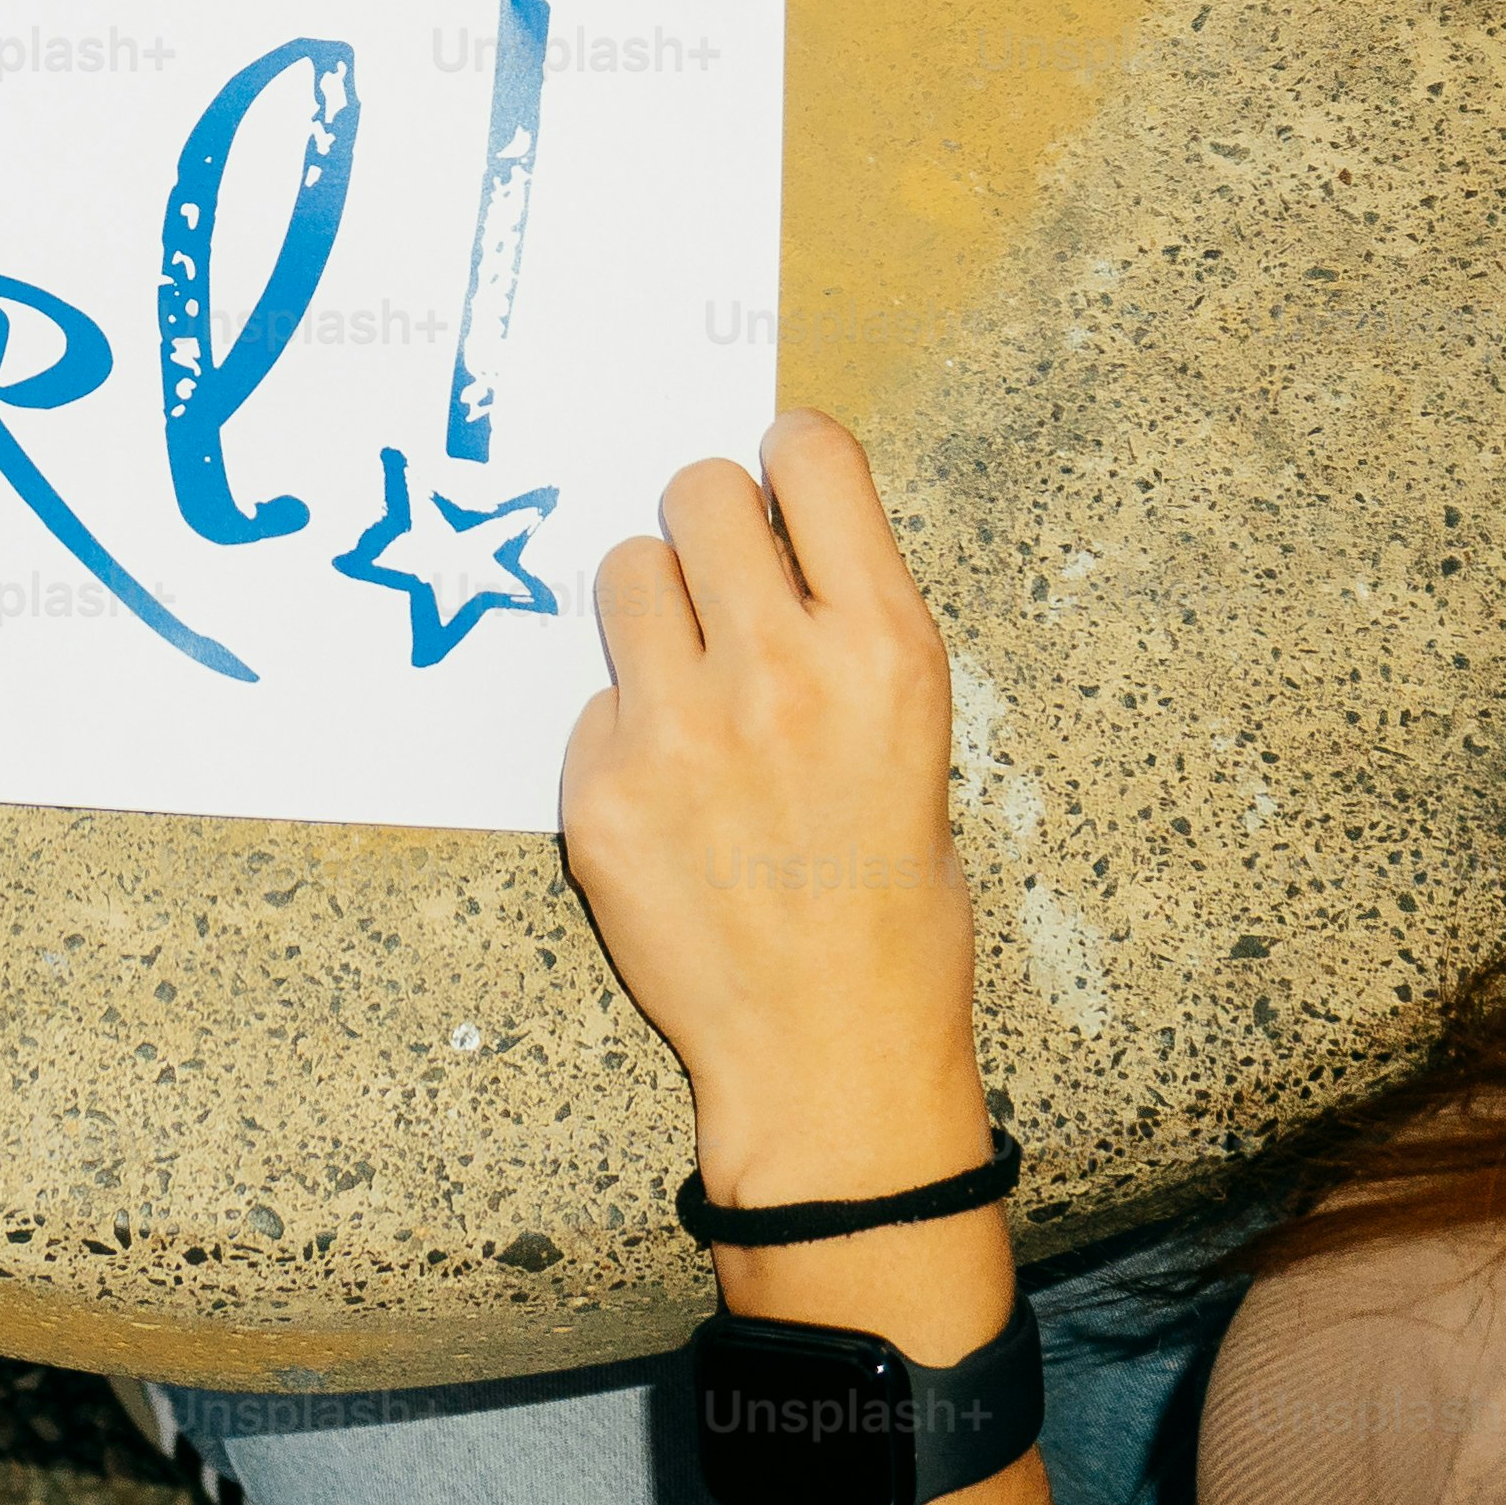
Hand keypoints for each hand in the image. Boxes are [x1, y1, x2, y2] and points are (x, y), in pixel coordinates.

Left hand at [559, 414, 991, 1204]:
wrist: (832, 1050)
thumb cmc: (889, 896)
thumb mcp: (912, 733)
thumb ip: (840, 624)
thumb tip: (766, 531)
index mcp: (882, 646)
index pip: (809, 454)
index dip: (786, 462)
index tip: (776, 488)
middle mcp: (779, 668)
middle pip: (697, 491)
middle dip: (708, 530)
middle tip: (724, 595)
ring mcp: (678, 728)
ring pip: (625, 571)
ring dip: (653, 613)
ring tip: (692, 690)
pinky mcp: (598, 788)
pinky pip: (592, 695)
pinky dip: (624, 729)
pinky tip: (672, 798)